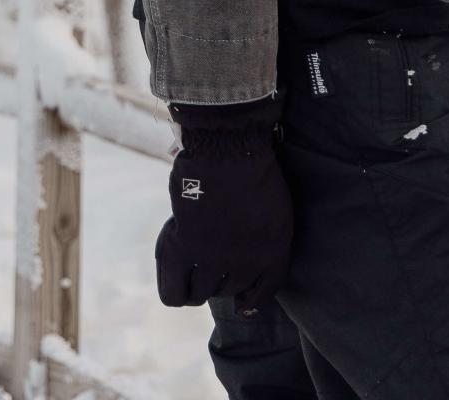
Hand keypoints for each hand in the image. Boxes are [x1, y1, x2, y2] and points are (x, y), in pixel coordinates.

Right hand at [156, 100, 293, 311]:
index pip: (264, 291)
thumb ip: (265, 239)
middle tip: (209, 251)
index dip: (250, 300)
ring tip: (191, 260)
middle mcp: (248, 262)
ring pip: (201, 293)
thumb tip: (244, 271)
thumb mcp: (275, 206)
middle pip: (229, 291)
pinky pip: (174, 293)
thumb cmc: (252, 166)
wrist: (229, 145)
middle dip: (219, 276)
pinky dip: (173, 290)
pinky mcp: (185, 250)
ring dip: (196, 279)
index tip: (242, 303)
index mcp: (275, 250)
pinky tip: (175, 273)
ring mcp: (216, 259)